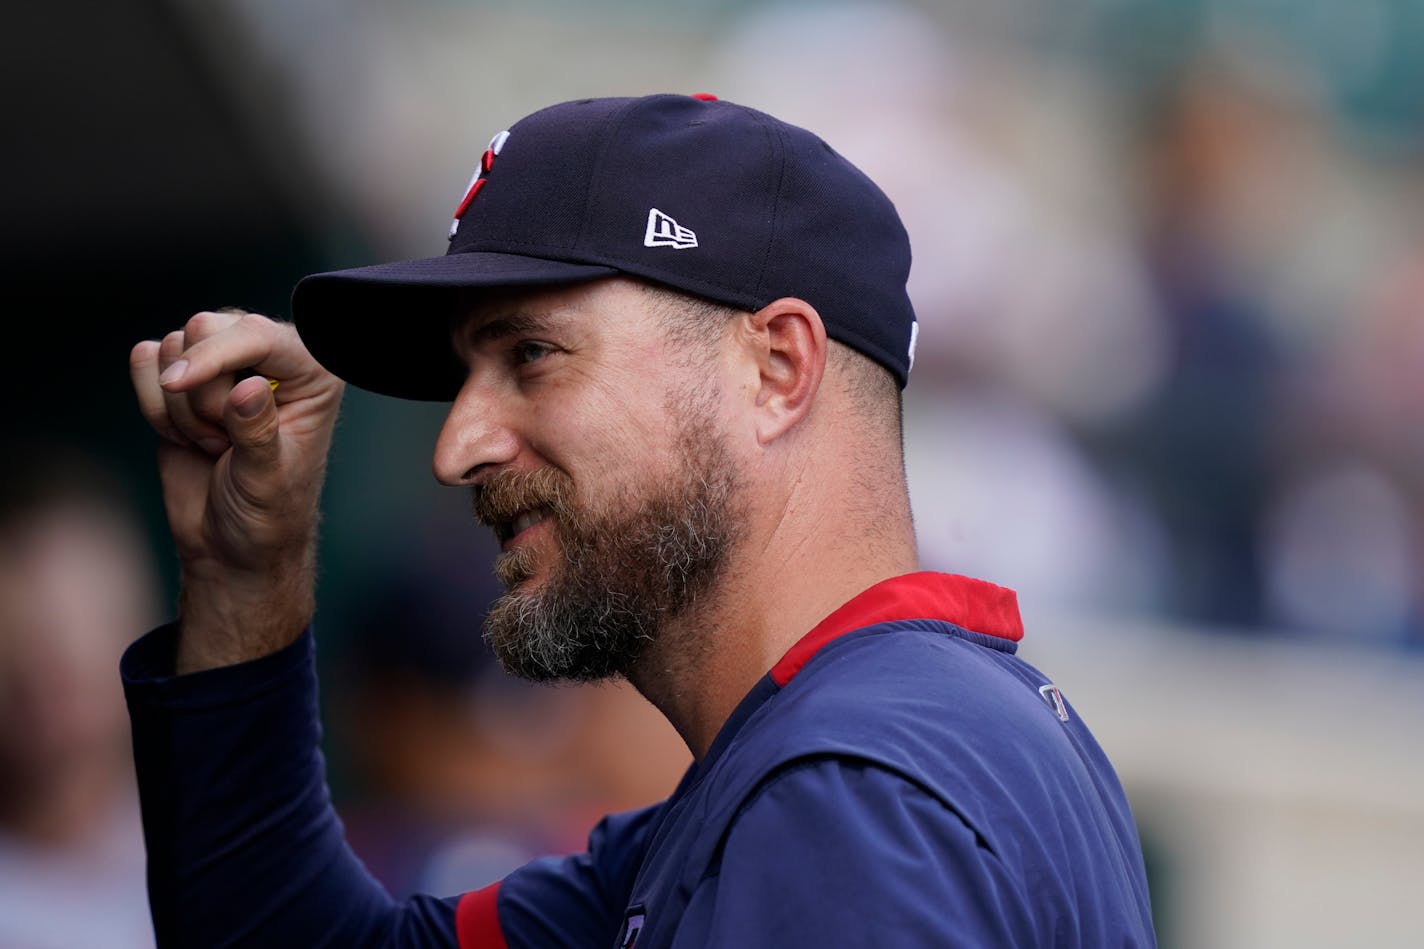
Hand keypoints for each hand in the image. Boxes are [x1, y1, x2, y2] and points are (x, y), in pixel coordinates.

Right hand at [130, 310, 343, 672]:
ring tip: (213, 444)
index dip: (214, 354)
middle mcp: (273, 356)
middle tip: (224, 443)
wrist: (230, 543)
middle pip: (205, 328)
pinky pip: (145, 360)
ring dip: (180, 408)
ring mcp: (226, 361)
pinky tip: (184, 437)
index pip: (258, 334)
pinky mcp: (185, 376)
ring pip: (171, 347)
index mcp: (313, 372)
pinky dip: (153, 405)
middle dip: (200, 395)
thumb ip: (258, 433)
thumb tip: (249, 388)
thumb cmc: (265, 514)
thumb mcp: (267, 479)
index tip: (178, 382)